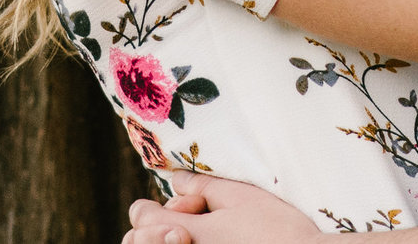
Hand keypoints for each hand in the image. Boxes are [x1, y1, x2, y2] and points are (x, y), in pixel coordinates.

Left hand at [123, 176, 317, 243]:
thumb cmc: (277, 230)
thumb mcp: (240, 196)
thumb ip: (203, 185)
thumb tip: (175, 179)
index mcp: (187, 233)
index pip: (141, 218)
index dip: (158, 204)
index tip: (191, 204)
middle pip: (140, 239)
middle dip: (159, 224)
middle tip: (197, 220)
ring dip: (170, 237)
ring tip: (204, 233)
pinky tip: (218, 242)